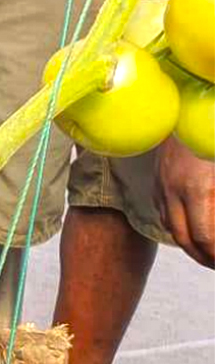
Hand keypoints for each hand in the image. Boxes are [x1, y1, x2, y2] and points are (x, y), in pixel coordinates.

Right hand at [155, 137, 214, 267]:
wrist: (181, 105)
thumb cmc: (207, 134)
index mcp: (197, 189)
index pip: (205, 237)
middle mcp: (174, 191)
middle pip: (185, 239)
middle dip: (204, 257)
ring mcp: (161, 186)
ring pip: (172, 228)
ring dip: (190, 245)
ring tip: (206, 254)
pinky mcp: (156, 181)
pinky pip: (164, 212)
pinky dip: (178, 227)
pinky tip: (191, 230)